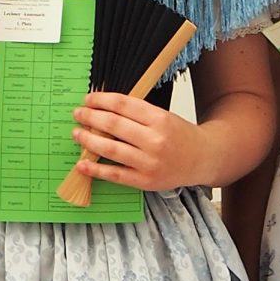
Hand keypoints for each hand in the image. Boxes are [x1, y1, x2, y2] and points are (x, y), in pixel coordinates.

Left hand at [71, 92, 215, 192]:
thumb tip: (103, 108)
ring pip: (110, 148)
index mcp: (159, 118)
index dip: (101, 100)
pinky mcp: (145, 181)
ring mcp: (149, 162)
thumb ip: (137, 113)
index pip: (123, 105)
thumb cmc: (180, 136)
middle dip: (91, 117)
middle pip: (113, 124)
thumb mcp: (163, 116)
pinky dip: (95, 169)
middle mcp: (155, 140)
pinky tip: (82, 163)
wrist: (202, 159)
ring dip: (88, 140)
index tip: (88, 99)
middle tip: (78, 114)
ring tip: (77, 133)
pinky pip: (115, 174)